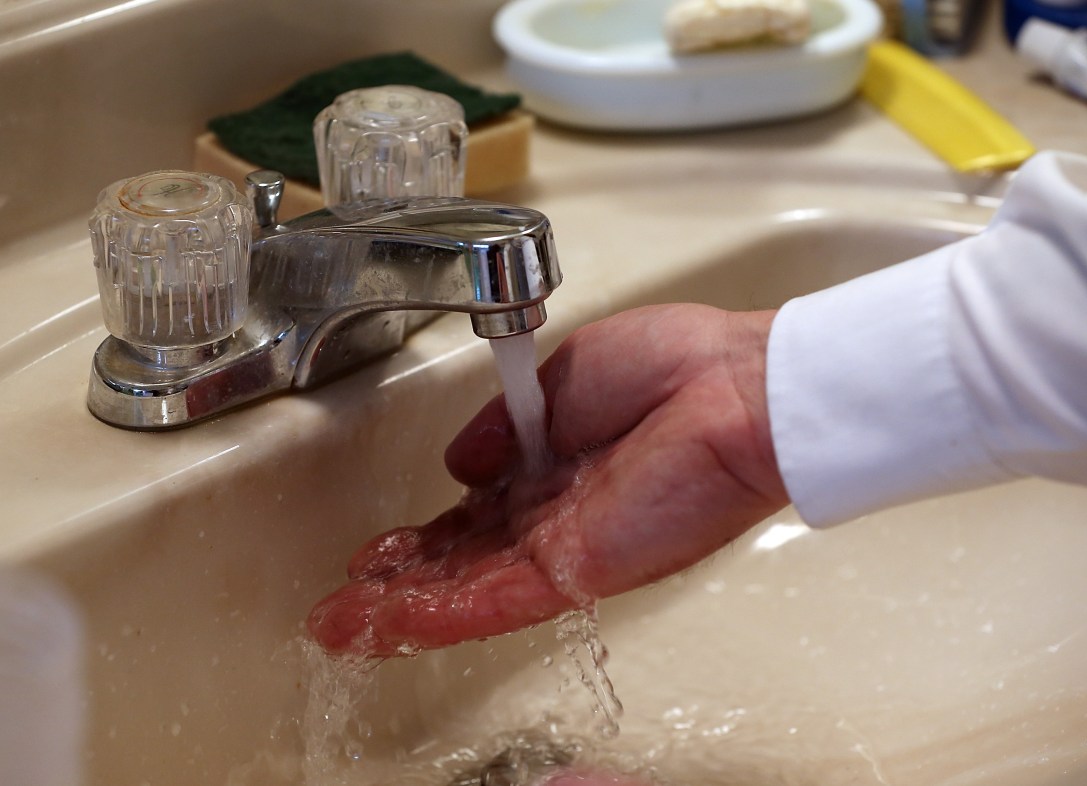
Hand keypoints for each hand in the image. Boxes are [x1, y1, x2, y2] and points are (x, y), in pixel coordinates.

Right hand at [309, 304, 788, 656]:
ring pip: (470, 589)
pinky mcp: (582, 567)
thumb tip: (461, 463)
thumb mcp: (566, 376)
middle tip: (341, 604)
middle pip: (465, 561)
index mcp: (557, 466)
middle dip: (400, 584)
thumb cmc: (677, 365)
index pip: (477, 516)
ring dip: (403, 609)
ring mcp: (568, 547)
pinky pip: (498, 598)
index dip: (424, 536)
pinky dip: (440, 612)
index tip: (378, 549)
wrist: (738, 386)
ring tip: (340, 627)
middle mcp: (559, 515)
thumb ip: (506, 426)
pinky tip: (386, 625)